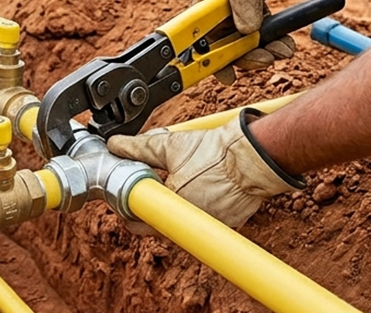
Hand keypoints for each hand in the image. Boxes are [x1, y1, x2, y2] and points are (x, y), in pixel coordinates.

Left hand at [107, 109, 303, 227]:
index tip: (126, 199)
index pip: (139, 224)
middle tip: (150, 187)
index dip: (128, 210)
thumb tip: (115, 145)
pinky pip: (206, 217)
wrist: (254, 156)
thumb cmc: (217, 152)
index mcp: (173, 206)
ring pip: (184, 220)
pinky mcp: (228, 221)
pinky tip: (201, 184)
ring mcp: (211, 224)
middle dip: (154, 205)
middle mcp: (192, 222)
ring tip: (179, 181)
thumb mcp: (170, 145)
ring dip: (177, 204)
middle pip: (161, 223)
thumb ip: (138, 147)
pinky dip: (200, 203)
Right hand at [190, 0, 297, 79]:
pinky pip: (256, 26)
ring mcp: (229, 6)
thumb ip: (244, 0)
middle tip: (270, 58)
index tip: (228, 76)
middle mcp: (212, 7)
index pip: (201, 40)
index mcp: (201, 1)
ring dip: (264, 47)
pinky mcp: (246, 3)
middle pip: (225, 44)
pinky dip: (270, 35)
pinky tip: (284, 38)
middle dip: (248, 55)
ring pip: (243, 38)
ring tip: (285, 50)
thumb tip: (247, 31)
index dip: (212, 61)